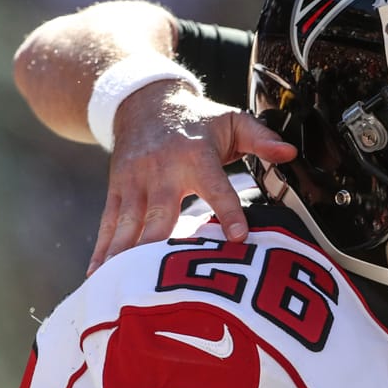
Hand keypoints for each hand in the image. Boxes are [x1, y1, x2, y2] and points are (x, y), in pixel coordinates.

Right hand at [91, 81, 295, 273]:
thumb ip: (262, 138)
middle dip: (160, 246)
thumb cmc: (197, 119)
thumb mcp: (233, 120)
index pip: (215, 186)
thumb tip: (291, 152)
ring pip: (130, 223)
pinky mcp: (116, 190)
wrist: (143, 102)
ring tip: (121, 286)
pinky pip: (109, 224)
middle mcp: (161, 170)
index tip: (238, 237)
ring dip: (125, 256)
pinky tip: (97, 276)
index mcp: (195, 155)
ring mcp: (134, 182)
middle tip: (161, 279)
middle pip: (160, 213)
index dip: (227, 211)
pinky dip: (102, 250)